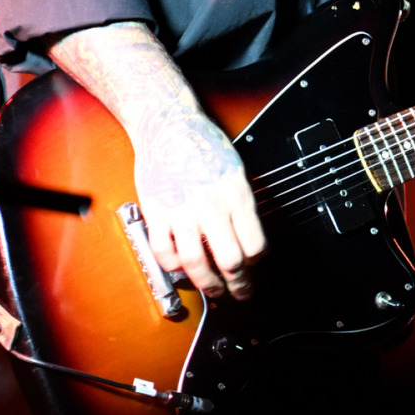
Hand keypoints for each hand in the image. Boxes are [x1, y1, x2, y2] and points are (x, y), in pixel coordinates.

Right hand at [47, 20, 267, 300]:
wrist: (167, 123)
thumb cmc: (202, 143)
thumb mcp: (235, 169)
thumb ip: (241, 204)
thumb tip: (249, 238)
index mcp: (235, 193)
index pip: (255, 244)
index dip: (257, 261)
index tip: (255, 265)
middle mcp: (210, 205)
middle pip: (230, 260)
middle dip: (239, 284)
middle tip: (241, 291)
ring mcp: (182, 210)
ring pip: (196, 264)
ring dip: (208, 285)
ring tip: (214, 291)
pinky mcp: (157, 212)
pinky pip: (165, 252)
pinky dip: (174, 267)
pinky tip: (181, 267)